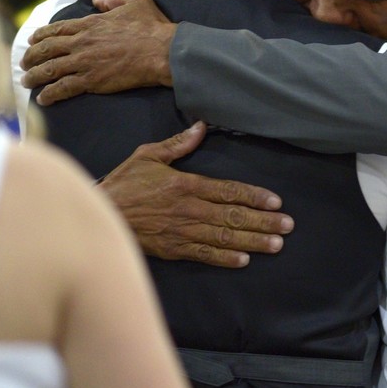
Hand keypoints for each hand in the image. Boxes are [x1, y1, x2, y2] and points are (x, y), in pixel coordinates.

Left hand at [21, 0, 175, 105]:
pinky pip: (63, 88)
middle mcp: (81, 42)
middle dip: (31, 56)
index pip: (56, 29)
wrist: (162, 52)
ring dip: (34, 76)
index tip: (32, 41)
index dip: (41, 36)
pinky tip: (43, 99)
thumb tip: (98, 1)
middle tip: (23, 63)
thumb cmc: (152, 27)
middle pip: (46, 49)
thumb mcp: (135, 2)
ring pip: (49, 70)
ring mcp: (84, 62)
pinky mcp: (91, 81)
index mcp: (89, 24)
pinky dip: (50, 94)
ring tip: (26, 82)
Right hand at [99, 122, 293, 267]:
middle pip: (233, 216)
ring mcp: (182, 231)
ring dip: (252, 241)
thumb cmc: (124, 183)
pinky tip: (244, 260)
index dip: (254, 197)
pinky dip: (224, 258)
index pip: (228, 191)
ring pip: (223, 237)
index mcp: (186, 185)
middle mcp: (189, 209)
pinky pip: (203, 255)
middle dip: (263, 221)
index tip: (276, 202)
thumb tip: (200, 127)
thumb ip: (177, 144)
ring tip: (276, 245)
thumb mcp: (148, 155)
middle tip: (287, 226)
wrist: (99, 214)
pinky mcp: (173, 249)